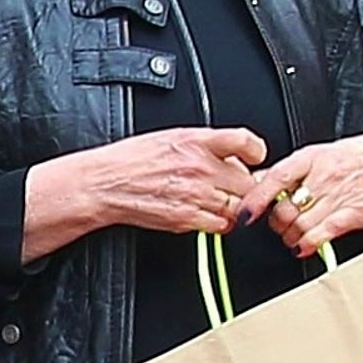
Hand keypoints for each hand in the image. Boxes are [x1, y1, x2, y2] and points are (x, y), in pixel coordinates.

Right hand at [37, 127, 268, 247]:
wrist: (105, 183)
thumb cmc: (131, 160)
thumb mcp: (170, 137)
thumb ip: (204, 145)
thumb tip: (231, 155)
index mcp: (196, 141)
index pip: (244, 141)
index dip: (257, 152)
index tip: (256, 159)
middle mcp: (199, 167)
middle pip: (247, 181)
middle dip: (244, 185)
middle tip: (236, 187)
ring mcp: (195, 194)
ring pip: (238, 206)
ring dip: (235, 207)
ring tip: (221, 202)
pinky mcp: (186, 218)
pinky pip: (221, 225)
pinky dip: (220, 223)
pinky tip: (209, 215)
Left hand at [239, 133, 362, 256]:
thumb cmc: (355, 159)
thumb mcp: (319, 155)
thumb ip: (289, 171)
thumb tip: (256, 182)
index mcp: (311, 158)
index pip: (276, 178)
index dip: (256, 198)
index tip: (244, 213)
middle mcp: (323, 176)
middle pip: (285, 209)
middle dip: (276, 223)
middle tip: (279, 225)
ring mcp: (339, 196)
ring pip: (300, 225)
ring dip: (290, 236)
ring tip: (293, 235)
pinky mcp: (354, 214)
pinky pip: (323, 234)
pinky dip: (308, 244)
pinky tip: (304, 246)